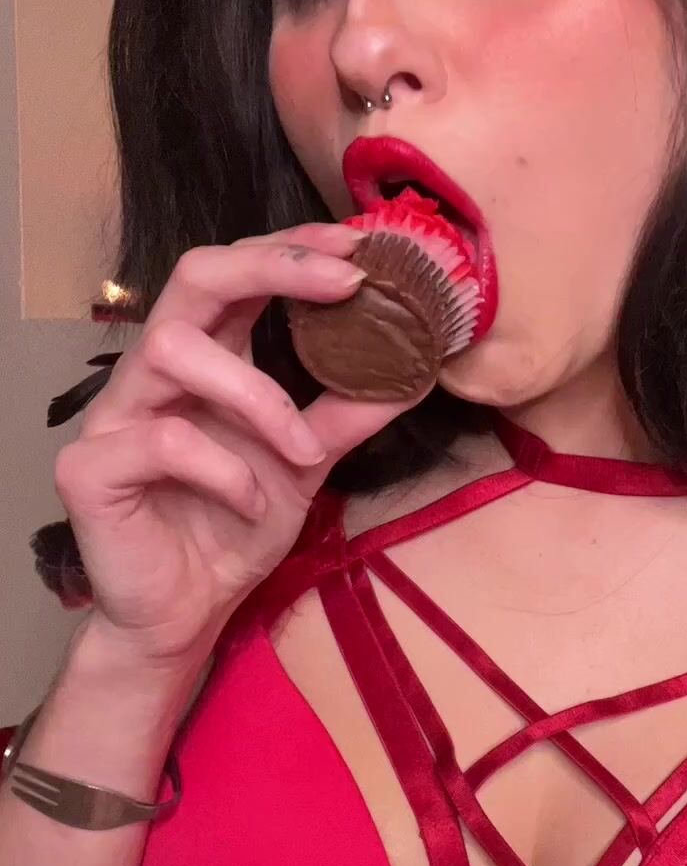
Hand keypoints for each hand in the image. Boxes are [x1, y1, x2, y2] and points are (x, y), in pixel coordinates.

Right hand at [54, 223, 425, 669]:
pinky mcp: (90, 468)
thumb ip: (348, 414)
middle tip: (345, 281)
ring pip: (174, 349)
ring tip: (302, 451)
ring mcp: (116, 415)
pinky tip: (249, 502)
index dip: (293, 250)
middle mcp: (155, 373)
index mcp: (206, 359)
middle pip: (194, 276)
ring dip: (257, 396)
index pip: (237, 273)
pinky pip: (163, 440)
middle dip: (271, 266)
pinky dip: (223, 469)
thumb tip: (416, 369)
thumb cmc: (234, 530)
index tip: (359, 251)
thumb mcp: (307, 465)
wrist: (187, 615)